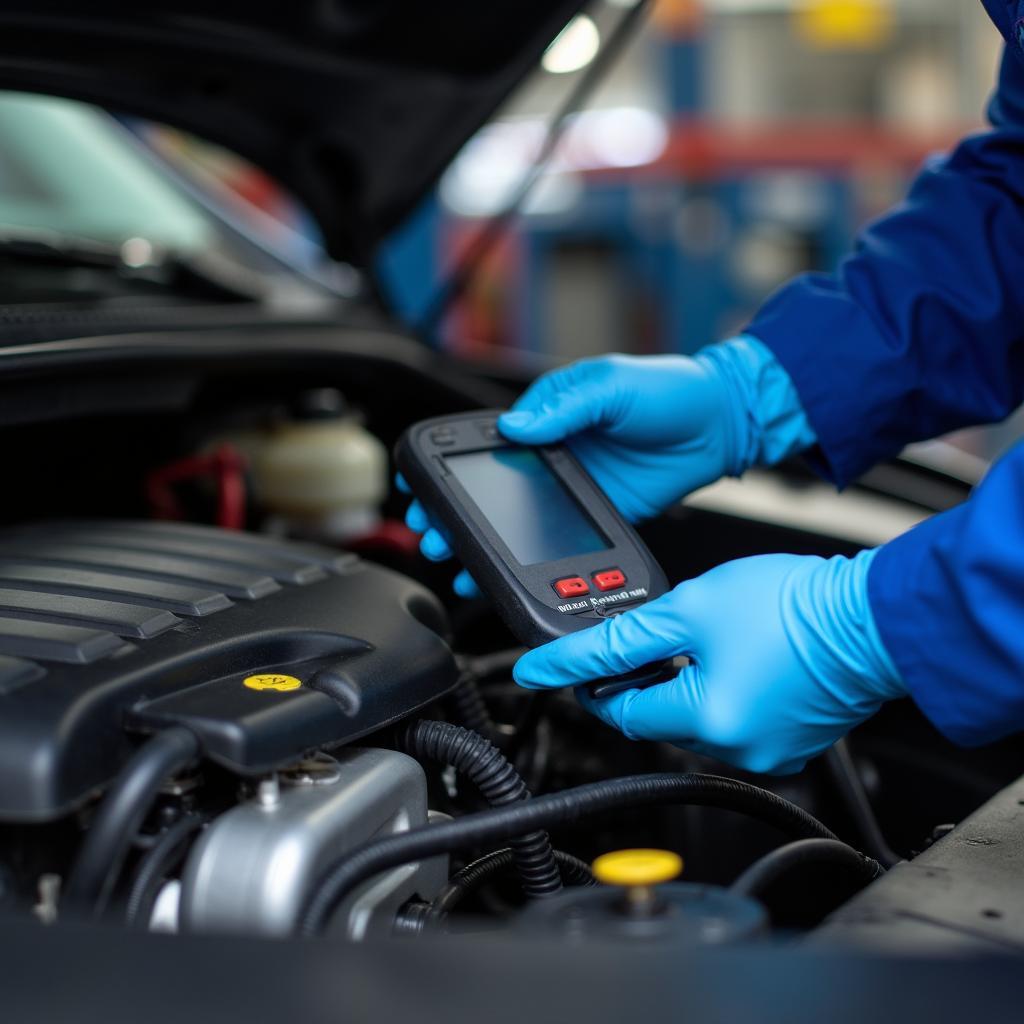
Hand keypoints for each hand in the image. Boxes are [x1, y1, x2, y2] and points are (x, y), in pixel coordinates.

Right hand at [401, 336, 814, 592]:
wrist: (722, 423)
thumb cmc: (670, 390)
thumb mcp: (611, 384)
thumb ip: (565, 403)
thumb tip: (517, 427)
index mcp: (550, 417)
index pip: (488, 446)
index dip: (452, 471)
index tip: (425, 492)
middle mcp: (557, 454)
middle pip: (494, 491)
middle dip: (457, 516)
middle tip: (433, 537)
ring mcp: (576, 489)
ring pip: (519, 522)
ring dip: (486, 544)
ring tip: (458, 565)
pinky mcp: (600, 515)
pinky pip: (559, 541)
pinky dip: (532, 560)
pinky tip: (508, 575)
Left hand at [513, 549, 904, 774]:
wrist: (872, 615)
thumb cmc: (795, 607)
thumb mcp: (690, 607)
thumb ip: (622, 639)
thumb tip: (566, 662)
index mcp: (707, 722)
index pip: (621, 713)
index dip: (593, 684)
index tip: (571, 668)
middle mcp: (737, 750)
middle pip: (658, 718)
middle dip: (645, 680)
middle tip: (649, 637)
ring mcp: (768, 750)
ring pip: (697, 719)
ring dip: (686, 684)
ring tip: (705, 639)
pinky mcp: (790, 741)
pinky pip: (736, 721)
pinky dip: (724, 693)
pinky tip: (738, 658)